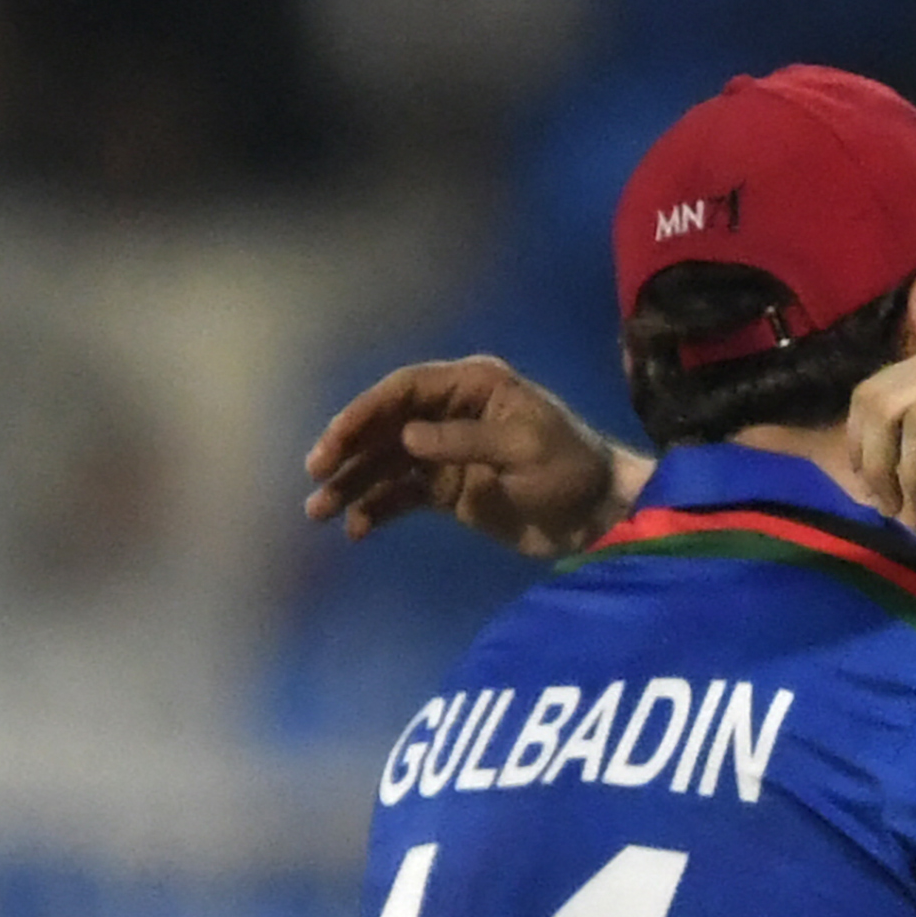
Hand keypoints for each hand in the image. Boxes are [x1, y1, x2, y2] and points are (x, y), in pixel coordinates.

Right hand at [304, 356, 639, 556]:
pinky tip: (357, 529)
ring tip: (320, 511)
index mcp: (473, 387)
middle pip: (386, 425)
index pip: (405, 390)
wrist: (600, 516)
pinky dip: (378, 509)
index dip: (365, 413)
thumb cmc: (570, 470)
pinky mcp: (449, 490)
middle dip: (348, 449)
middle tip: (316, 476)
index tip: (335, 441)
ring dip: (353, 483)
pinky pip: (402, 495)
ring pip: (387, 462)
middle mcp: (452, 412)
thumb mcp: (525, 448)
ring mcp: (447, 453)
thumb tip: (407, 439)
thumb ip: (465, 441)